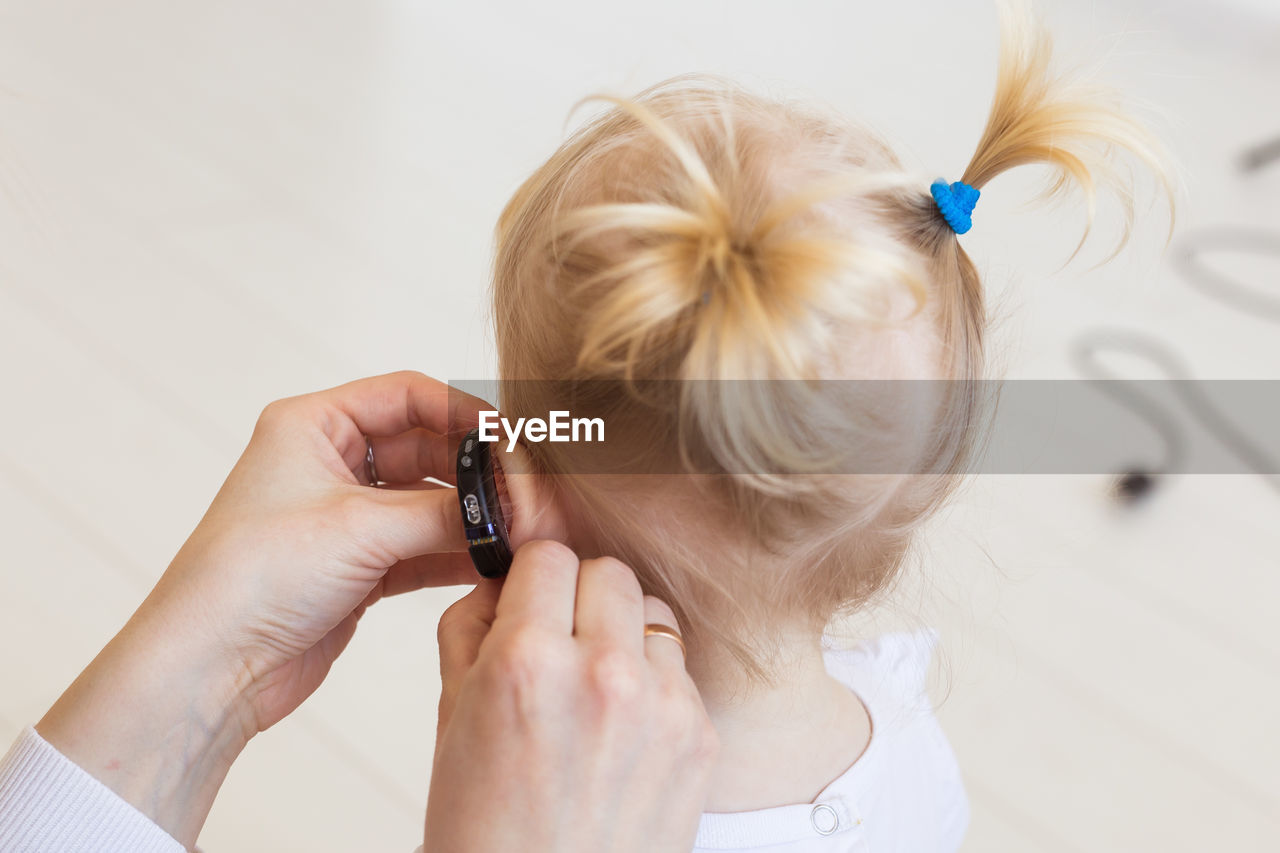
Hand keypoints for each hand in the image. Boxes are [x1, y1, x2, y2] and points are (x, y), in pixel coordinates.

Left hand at [37, 371, 492, 846]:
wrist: (211, 667)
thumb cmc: (254, 576)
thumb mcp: (360, 528)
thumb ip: (445, 513)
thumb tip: (515, 510)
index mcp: (313, 426)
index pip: (408, 396)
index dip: (465, 412)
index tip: (514, 437)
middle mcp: (330, 464)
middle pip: (429, 450)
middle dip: (480, 473)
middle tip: (528, 496)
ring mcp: (346, 518)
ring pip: (431, 502)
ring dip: (474, 517)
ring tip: (522, 533)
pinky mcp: (359, 567)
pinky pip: (424, 547)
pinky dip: (459, 554)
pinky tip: (496, 563)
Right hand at [425, 540, 718, 852]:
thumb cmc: (486, 830)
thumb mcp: (449, 718)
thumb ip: (471, 629)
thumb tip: (500, 579)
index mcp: (527, 663)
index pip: (547, 555)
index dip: (529, 578)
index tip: (526, 601)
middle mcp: (602, 673)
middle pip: (607, 570)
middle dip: (578, 595)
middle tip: (558, 639)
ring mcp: (662, 704)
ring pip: (650, 611)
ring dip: (622, 633)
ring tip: (593, 686)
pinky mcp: (700, 734)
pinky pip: (679, 667)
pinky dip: (653, 680)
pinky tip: (623, 727)